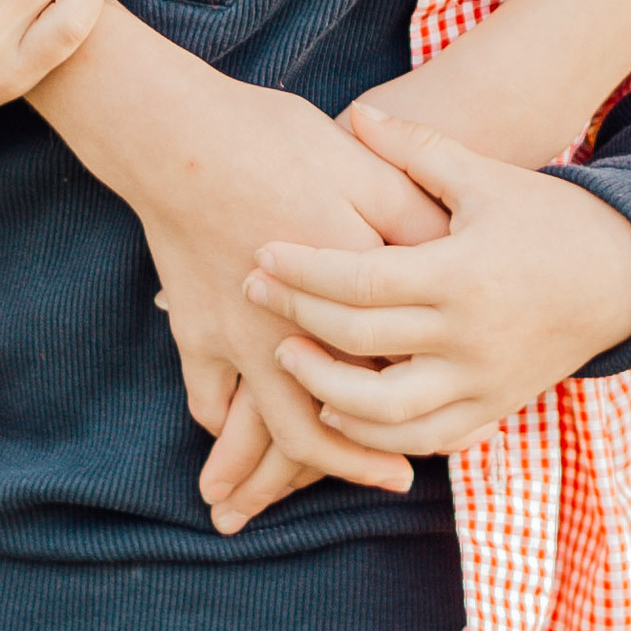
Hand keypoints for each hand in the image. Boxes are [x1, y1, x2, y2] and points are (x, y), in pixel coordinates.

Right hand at [44, 33, 447, 522]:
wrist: (175, 133)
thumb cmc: (275, 141)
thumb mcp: (360, 166)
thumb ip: (412, 216)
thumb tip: (456, 252)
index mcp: (342, 292)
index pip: (388, 366)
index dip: (420, 400)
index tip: (453, 429)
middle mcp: (289, 330)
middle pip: (322, 418)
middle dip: (355, 463)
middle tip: (395, 482)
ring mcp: (235, 337)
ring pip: (261, 426)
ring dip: (270, 473)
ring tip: (287, 496)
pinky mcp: (192, 326)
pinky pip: (207, 396)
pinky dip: (221, 423)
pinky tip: (231, 433)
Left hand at [245, 103, 630, 456]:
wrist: (621, 279)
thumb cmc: (545, 217)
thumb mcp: (485, 176)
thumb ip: (418, 150)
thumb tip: (358, 114)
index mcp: (461, 274)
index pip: (363, 281)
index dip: (305, 271)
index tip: (262, 253)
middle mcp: (469, 337)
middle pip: (362, 343)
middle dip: (298, 321)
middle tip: (255, 294)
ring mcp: (482, 383)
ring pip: (385, 413)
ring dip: (327, 392)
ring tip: (288, 360)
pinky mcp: (492, 411)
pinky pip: (424, 439)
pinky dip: (376, 434)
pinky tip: (339, 411)